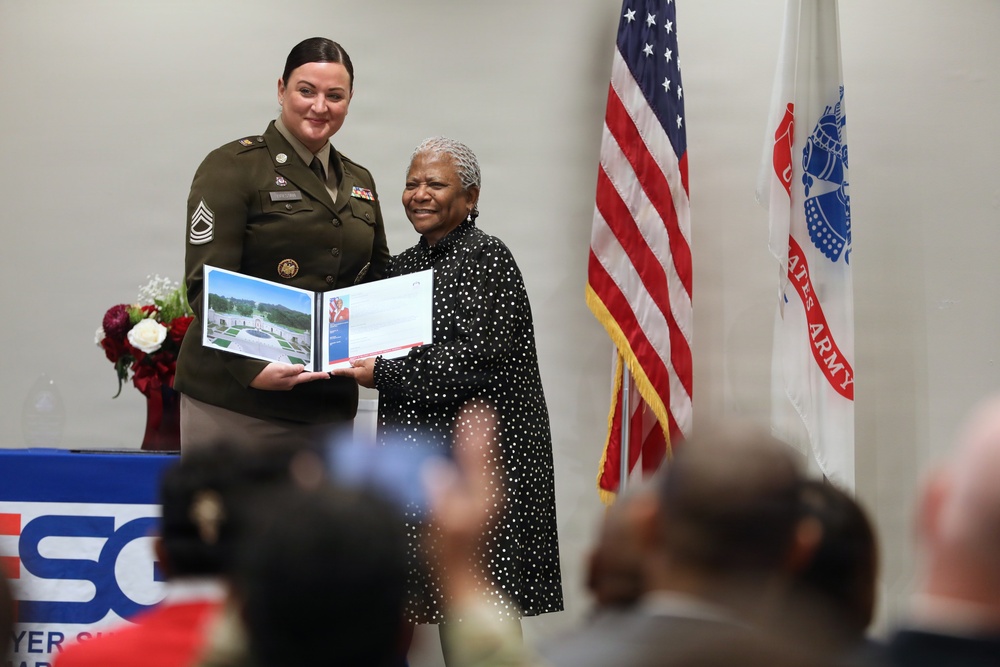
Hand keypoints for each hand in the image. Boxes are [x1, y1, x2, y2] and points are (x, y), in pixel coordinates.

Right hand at [249, 362, 330, 389]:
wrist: (253, 379)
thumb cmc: (265, 374)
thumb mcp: (281, 369)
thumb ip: (293, 369)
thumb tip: (302, 368)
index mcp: (291, 381)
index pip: (308, 377)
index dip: (318, 375)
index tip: (327, 375)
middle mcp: (290, 384)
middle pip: (303, 377)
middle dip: (311, 373)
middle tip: (319, 371)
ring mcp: (285, 384)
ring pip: (296, 376)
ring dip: (300, 372)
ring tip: (303, 367)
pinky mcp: (280, 382)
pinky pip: (290, 376)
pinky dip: (293, 372)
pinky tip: (291, 369)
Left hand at [328, 357, 375, 387]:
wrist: (390, 375)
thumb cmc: (378, 369)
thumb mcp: (367, 361)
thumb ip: (358, 362)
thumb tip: (353, 362)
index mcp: (357, 374)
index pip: (345, 372)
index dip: (338, 371)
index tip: (333, 372)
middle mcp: (360, 380)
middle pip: (355, 373)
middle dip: (359, 368)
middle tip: (366, 362)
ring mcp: (366, 383)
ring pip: (362, 375)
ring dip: (366, 371)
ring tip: (373, 367)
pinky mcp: (371, 385)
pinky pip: (368, 378)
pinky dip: (370, 374)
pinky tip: (376, 371)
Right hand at [425, 400, 502, 593]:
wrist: (463, 585)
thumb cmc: (452, 558)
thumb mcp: (443, 524)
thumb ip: (440, 495)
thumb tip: (435, 468)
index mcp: (482, 494)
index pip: (479, 455)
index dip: (475, 432)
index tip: (475, 409)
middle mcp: (487, 494)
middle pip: (484, 456)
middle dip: (478, 432)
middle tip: (477, 408)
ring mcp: (484, 503)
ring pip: (481, 465)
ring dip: (475, 443)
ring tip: (473, 423)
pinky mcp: (477, 509)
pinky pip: (475, 476)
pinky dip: (470, 460)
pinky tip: (461, 456)